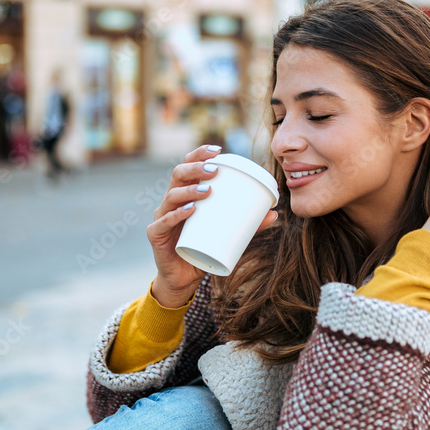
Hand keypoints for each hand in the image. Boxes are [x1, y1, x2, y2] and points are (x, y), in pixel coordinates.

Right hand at [147, 145, 277, 307]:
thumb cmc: (203, 250)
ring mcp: (161, 216)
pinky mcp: (155, 234)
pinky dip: (176, 215)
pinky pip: (163, 222)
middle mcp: (171, 201)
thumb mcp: (227, 235)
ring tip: (208, 190)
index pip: (188, 166)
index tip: (218, 151)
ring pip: (171, 196)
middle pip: (179, 175)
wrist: (183, 278)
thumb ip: (247, 225)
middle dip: (196, 168)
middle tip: (215, 169)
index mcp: (185, 194)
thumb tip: (274, 213)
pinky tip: (189, 211)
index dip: (199, 154)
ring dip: (190, 190)